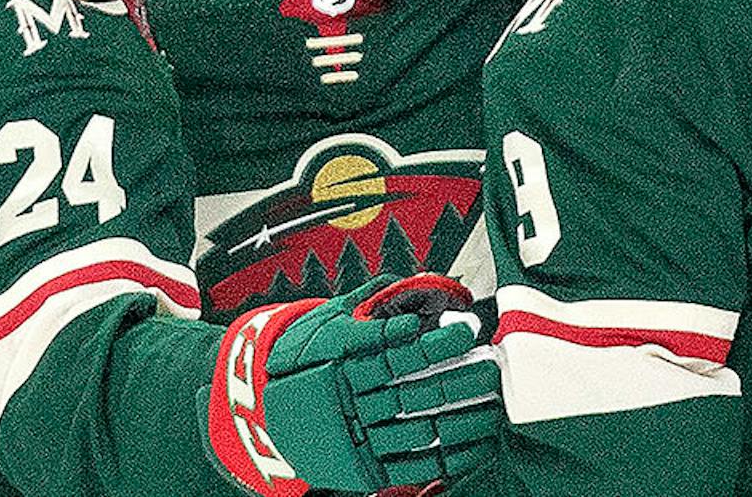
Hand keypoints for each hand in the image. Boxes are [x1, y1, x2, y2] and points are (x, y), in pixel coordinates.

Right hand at [206, 276, 499, 496]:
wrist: (258, 416)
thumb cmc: (296, 363)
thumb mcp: (319, 325)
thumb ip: (361, 304)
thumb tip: (398, 281)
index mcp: (341, 360)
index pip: (394, 346)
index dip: (432, 339)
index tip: (464, 329)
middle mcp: (350, 398)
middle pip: (414, 387)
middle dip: (459, 376)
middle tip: (491, 365)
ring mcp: (357, 435)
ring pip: (420, 427)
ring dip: (462, 418)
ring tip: (493, 407)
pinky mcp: (363, 468)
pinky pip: (413, 465)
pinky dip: (447, 458)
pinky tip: (473, 445)